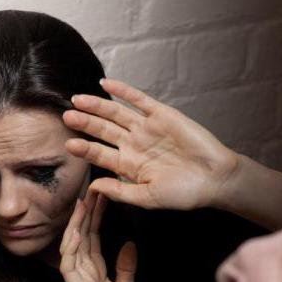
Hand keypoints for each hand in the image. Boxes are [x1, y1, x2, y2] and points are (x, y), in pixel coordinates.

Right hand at [59, 190, 136, 281]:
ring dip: (78, 223)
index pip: (94, 235)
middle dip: (88, 211)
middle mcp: (83, 269)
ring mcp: (77, 278)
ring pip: (74, 244)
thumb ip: (125, 268)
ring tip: (83, 202)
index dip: (97, 215)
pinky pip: (70, 264)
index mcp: (95, 268)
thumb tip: (129, 244)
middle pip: (83, 234)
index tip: (102, 194)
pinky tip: (76, 231)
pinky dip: (72, 247)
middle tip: (93, 187)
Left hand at [63, 78, 238, 209]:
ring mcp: (147, 128)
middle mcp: (135, 145)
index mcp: (130, 165)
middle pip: (103, 131)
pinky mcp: (162, 115)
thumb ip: (120, 191)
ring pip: (116, 114)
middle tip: (66, 117)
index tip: (68, 145)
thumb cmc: (184, 193)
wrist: (215, 177)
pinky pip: (139, 100)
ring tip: (77, 100)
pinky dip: (123, 91)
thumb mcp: (148, 197)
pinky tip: (106, 85)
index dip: (84, 148)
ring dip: (97, 106)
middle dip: (85, 123)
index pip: (100, 154)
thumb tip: (93, 187)